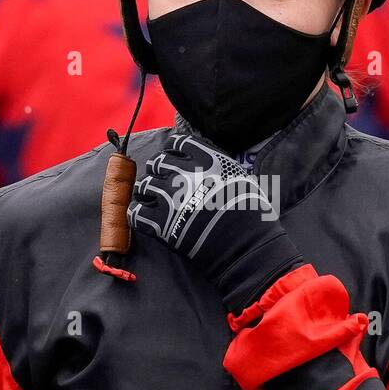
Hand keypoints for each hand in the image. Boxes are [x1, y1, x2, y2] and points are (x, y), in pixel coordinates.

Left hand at [128, 132, 304, 312]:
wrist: (246, 245)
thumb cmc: (251, 212)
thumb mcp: (240, 176)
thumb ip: (219, 164)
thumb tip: (206, 162)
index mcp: (205, 160)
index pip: (177, 143)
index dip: (175, 152)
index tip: (176, 161)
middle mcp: (184, 175)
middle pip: (157, 163)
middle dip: (160, 171)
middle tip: (165, 182)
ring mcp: (170, 198)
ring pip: (144, 186)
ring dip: (148, 192)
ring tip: (154, 200)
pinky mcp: (162, 223)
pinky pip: (137, 213)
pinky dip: (140, 214)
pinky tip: (148, 218)